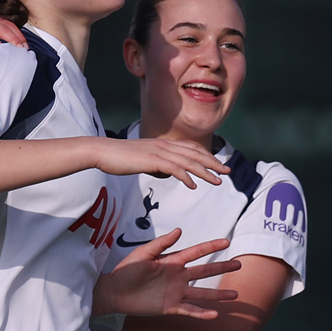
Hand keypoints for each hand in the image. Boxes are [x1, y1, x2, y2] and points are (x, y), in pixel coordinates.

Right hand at [91, 138, 229, 187]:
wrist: (103, 151)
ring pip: (189, 162)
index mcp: (164, 145)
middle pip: (195, 154)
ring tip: (217, 181)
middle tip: (227, 171)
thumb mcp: (144, 160)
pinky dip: (186, 177)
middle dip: (213, 163)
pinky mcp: (152, 160)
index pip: (191, 149)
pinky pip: (174, 169)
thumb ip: (158, 164)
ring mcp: (159, 152)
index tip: (218, 165)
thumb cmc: (120, 158)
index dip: (207, 156)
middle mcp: (165, 146)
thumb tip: (168, 172)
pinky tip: (193, 185)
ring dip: (205, 172)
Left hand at [95, 230, 240, 317]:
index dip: (211, 247)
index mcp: (172, 262)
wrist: (114, 292)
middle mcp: (178, 277)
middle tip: (238, 265)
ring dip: (218, 295)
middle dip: (221, 267)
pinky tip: (214, 314)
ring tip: (235, 296)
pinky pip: (189, 310)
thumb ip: (161, 244)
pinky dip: (202, 313)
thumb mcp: (143, 254)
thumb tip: (179, 230)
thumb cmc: (126, 271)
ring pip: (202, 293)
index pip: (196, 252)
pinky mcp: (170, 307)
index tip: (226, 242)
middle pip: (205, 271)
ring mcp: (176, 293)